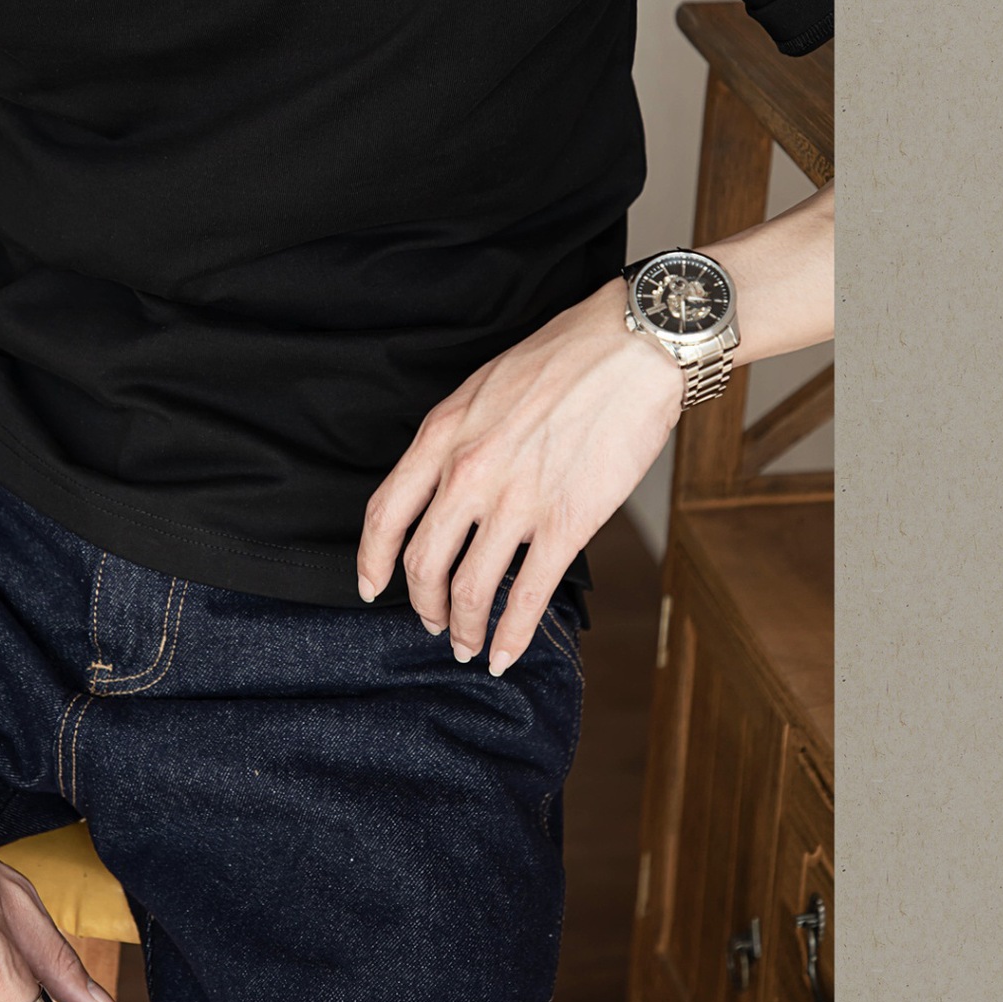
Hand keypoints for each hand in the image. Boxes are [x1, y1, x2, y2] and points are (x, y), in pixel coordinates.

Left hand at [355, 278, 683, 672]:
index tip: (371, 585)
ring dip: (463, 629)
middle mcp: (469, 473)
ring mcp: (516, 502)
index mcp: (443, 436)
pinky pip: (527, 597)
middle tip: (430, 622)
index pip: (385, 513)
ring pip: (469, 589)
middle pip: (422, 563)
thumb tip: (444, 484)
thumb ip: (456, 440)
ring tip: (467, 645)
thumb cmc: (563, 358)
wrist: (631, 348)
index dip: (372, 560)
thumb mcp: (482, 388)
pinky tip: (505, 654)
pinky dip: (510, 637)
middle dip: (422, 605)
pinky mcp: (566, 523)